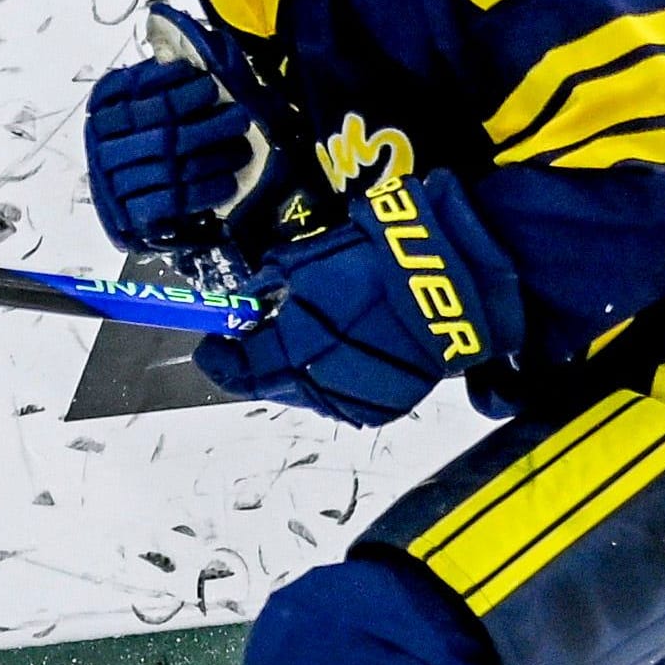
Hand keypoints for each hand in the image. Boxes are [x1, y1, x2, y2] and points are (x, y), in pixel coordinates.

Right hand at [86, 2, 259, 251]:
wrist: (123, 200)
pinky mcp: (127, 215)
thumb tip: (178, 23)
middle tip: (240, 117)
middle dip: (205, 123)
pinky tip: (226, 181)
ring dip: (212, 156)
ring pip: (169, 165)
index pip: (134, 92)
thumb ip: (160, 72)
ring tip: (241, 148)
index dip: (171, 87)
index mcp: (102, 109)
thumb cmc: (144, 136)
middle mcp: (100, 144)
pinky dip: (201, 191)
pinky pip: (170, 201)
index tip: (206, 83)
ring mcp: (111, 181)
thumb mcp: (145, 98)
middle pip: (159, 129)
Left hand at [192, 169, 523, 427]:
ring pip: (307, 396)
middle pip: (271, 386)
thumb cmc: (377, 259)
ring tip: (293, 344)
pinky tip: (331, 357)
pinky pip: (344, 399)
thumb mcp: (307, 259)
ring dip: (291, 373)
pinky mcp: (389, 406)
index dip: (220, 359)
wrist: (454, 280)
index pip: (241, 369)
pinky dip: (329, 380)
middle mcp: (322, 384)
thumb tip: (244, 298)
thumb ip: (268, 286)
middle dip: (254, 364)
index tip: (210, 344)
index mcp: (296, 349)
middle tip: (248, 340)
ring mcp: (358, 400)